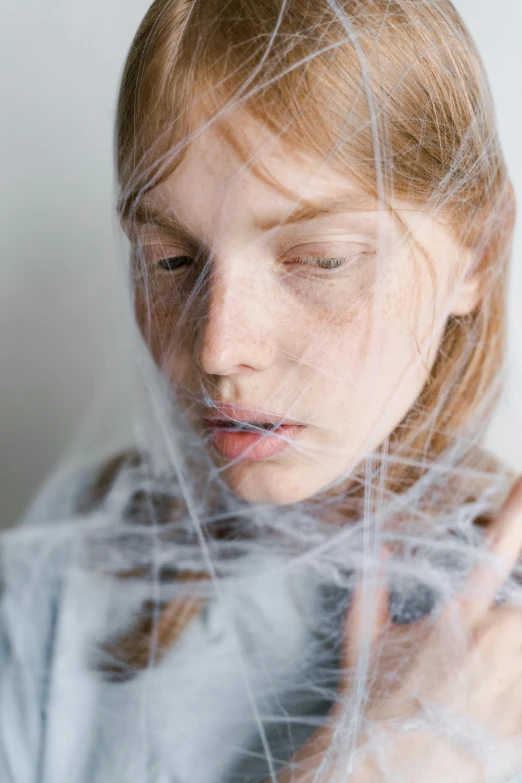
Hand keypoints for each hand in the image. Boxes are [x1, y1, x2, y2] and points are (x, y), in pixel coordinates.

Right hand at [272, 477, 521, 782]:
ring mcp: (515, 678)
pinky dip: (518, 665)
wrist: (390, 770)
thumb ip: (372, 587)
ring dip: (517, 625)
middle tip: (501, 601)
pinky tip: (498, 671)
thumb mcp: (364, 640)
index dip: (516, 512)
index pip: (496, 550)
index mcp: (457, 619)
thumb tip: (378, 544)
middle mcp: (495, 643)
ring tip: (493, 637)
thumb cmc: (378, 704)